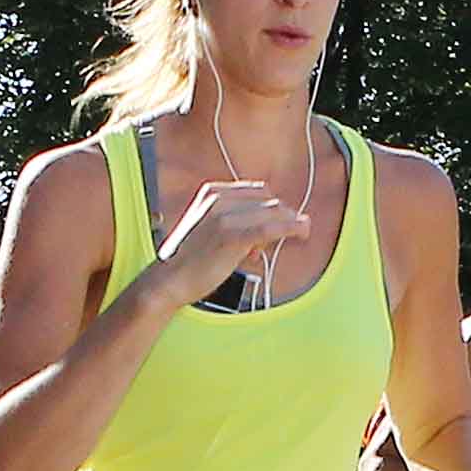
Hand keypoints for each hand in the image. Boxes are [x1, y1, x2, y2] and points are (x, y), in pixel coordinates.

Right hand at [147, 176, 313, 310]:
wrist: (169, 279)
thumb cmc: (190, 260)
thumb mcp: (209, 228)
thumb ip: (235, 221)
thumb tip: (267, 232)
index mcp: (212, 192)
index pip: (258, 191)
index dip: (274, 207)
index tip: (283, 221)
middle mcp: (218, 199)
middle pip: (269, 200)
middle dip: (284, 216)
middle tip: (293, 232)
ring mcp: (224, 216)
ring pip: (273, 213)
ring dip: (292, 223)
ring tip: (301, 234)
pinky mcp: (232, 236)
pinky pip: (271, 228)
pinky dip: (291, 229)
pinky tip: (302, 233)